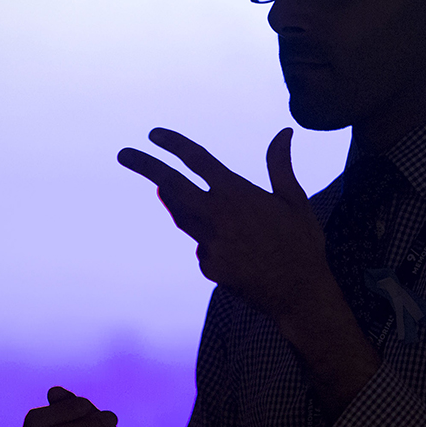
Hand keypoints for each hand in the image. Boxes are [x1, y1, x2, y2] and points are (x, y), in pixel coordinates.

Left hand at [117, 127, 335, 320]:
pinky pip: (203, 247)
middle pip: (172, 186)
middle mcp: (217, 216)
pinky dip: (211, 241)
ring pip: (183, 217)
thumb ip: (281, 165)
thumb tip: (284, 132)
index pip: (197, 160)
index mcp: (237, 194)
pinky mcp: (210, 267)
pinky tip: (235, 249)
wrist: (300, 294)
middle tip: (123, 154)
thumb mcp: (294, 200)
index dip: (174, 144)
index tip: (154, 134)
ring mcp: (209, 244)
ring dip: (175, 201)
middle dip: (145, 167)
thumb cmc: (302, 243)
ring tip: (166, 187)